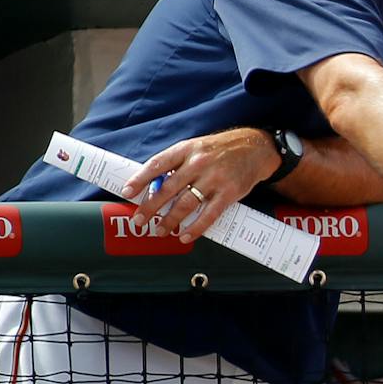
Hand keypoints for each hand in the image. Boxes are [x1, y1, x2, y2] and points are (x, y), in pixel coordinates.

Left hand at [121, 127, 281, 241]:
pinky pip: (209, 214)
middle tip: (139, 220)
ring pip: (185, 204)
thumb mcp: (196, 148)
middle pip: (168, 189)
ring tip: (160, 231)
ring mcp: (215, 178)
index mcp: (186, 150)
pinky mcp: (229, 193)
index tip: (127, 192)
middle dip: (150, 207)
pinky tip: (185, 235)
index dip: (140, 179)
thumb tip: (153, 185)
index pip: (157, 165)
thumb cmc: (220, 150)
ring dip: (169, 220)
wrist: (255, 148)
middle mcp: (198, 163)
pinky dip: (195, 228)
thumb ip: (177, 164)